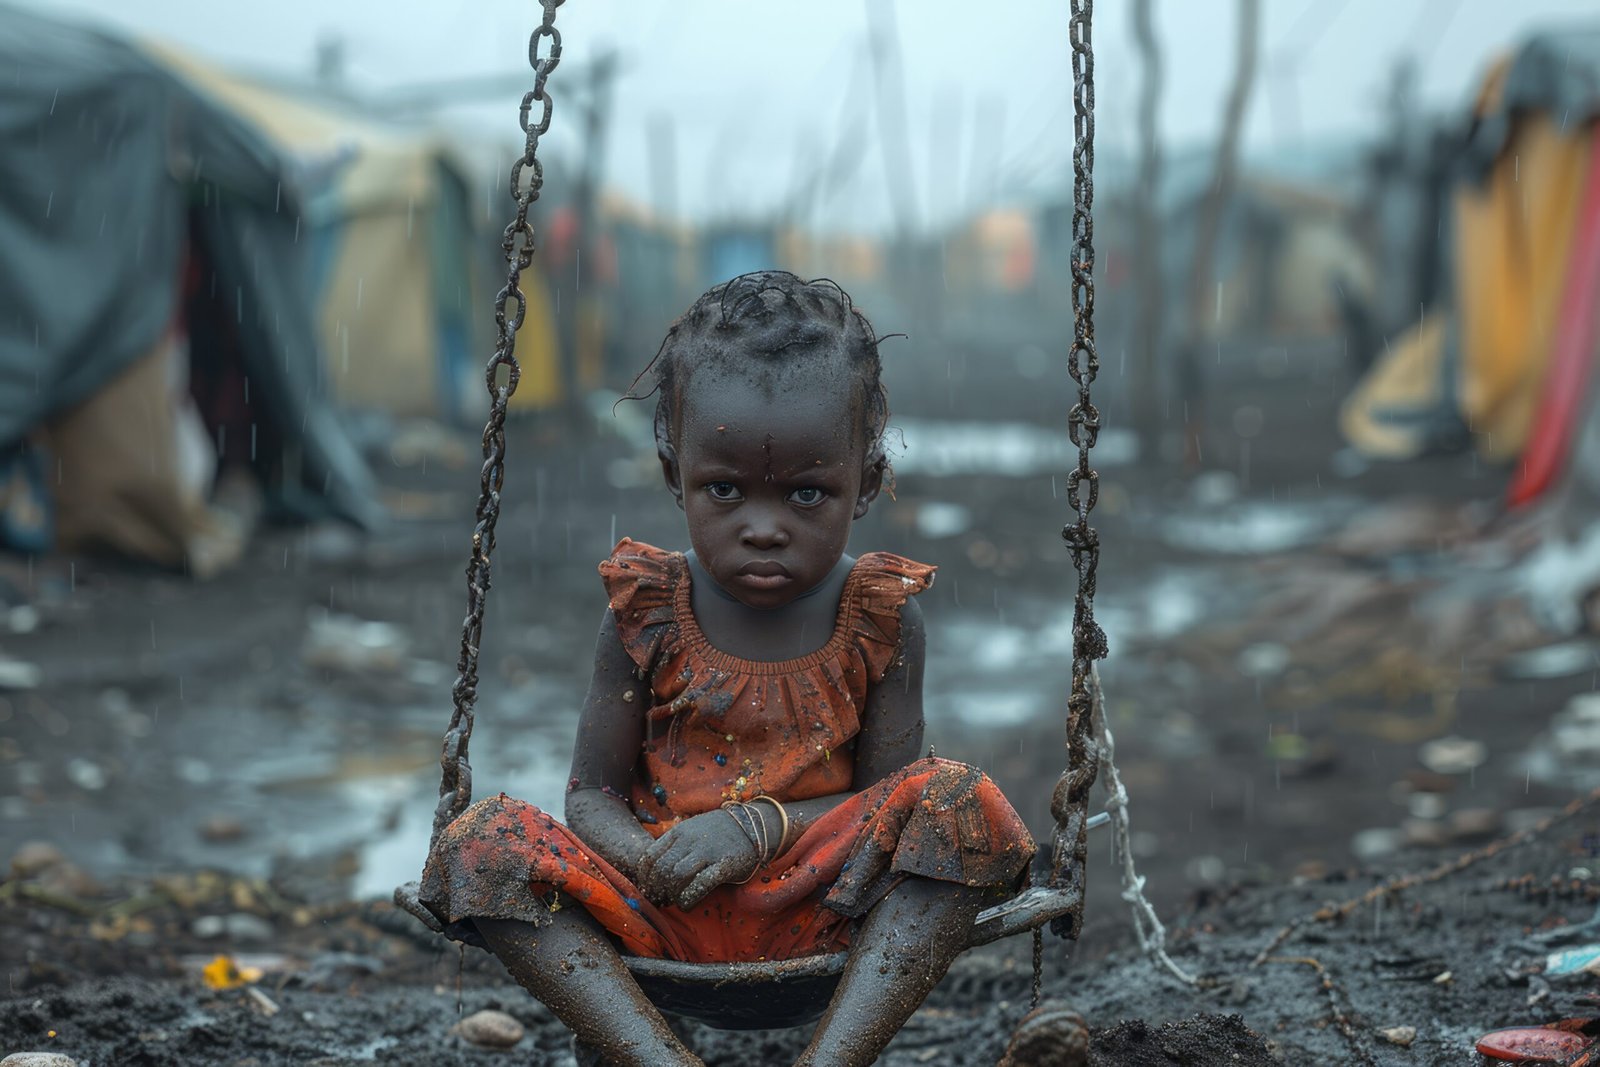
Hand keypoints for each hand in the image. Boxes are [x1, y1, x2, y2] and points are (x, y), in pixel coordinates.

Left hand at [635, 809, 760, 908]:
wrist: (752, 825)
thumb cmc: (718, 832)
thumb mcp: (691, 831)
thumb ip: (673, 846)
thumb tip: (652, 872)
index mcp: (678, 832)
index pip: (650, 857)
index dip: (645, 878)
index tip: (648, 890)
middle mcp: (690, 840)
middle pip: (662, 869)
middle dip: (657, 890)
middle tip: (660, 901)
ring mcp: (707, 851)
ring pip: (677, 875)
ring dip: (672, 894)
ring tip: (674, 902)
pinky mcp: (724, 864)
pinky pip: (700, 884)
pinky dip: (689, 898)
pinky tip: (687, 904)